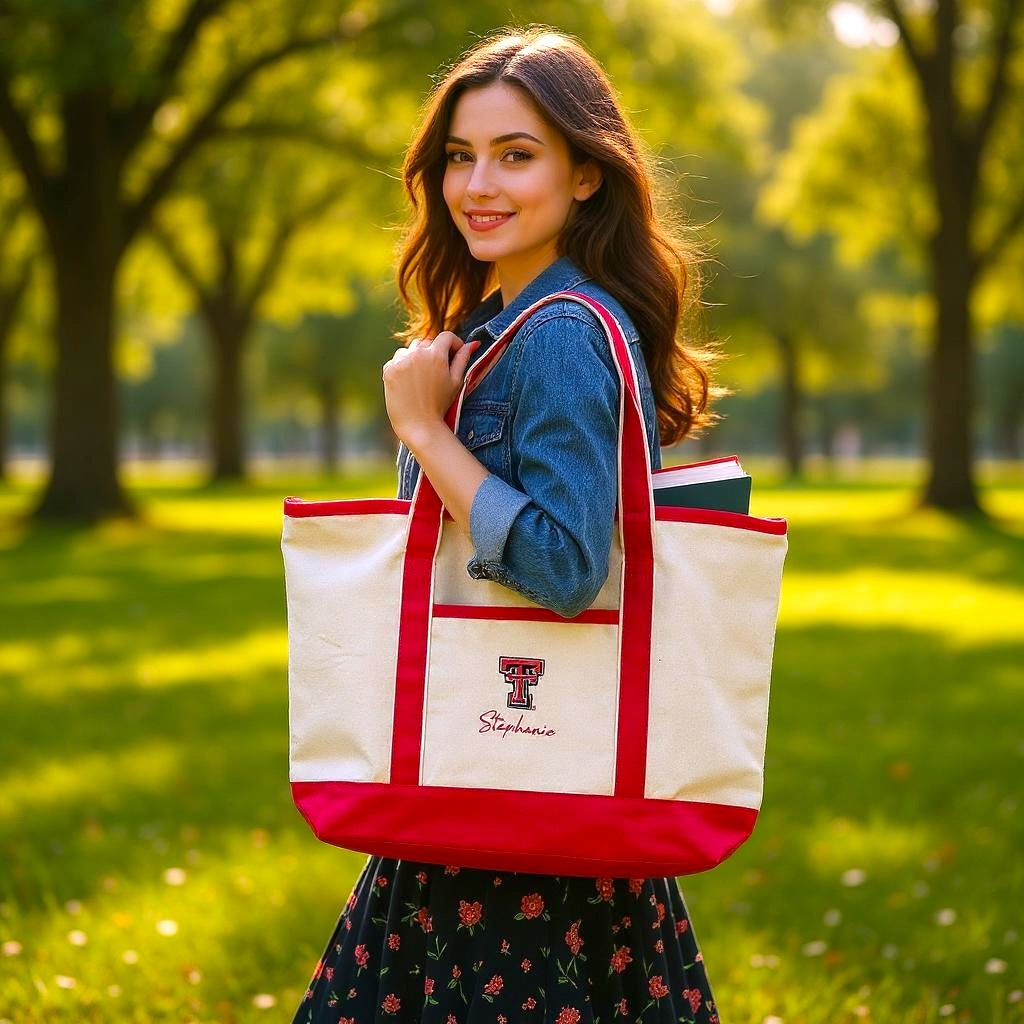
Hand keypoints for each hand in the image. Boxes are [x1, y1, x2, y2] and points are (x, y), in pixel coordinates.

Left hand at [382, 331, 480, 449]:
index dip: (453, 343)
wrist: (419, 424)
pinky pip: (396, 360)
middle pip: (426, 342)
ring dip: (415, 358)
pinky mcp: (389, 369)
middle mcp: (417, 353)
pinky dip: (402, 367)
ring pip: (409, 350)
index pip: (446, 337)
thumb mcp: (456, 381)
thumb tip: (473, 344)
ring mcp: (401, 361)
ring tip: (420, 377)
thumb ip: (463, 359)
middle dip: (432, 352)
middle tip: (436, 370)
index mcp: (436, 354)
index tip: (454, 352)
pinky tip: (408, 382)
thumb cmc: (440, 404)